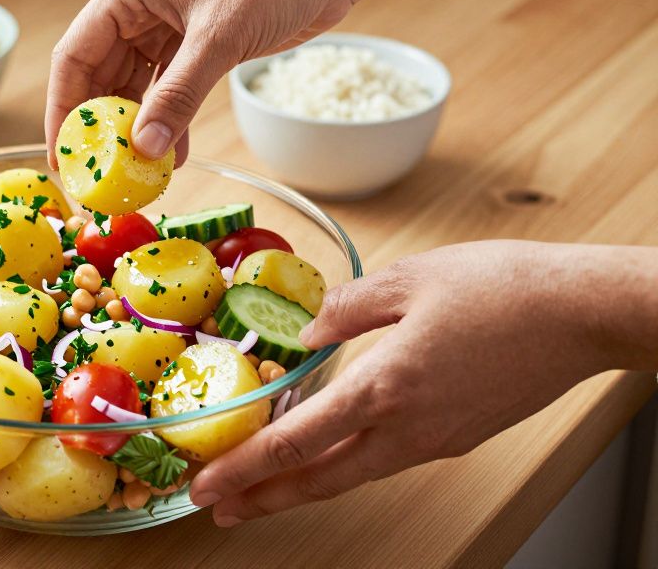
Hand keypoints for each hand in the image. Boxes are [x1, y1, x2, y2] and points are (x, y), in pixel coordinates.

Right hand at [44, 0, 354, 166]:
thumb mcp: (220, 39)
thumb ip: (178, 96)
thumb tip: (143, 148)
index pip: (75, 54)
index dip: (63, 107)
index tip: (63, 154)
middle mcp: (138, 7)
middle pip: (98, 75)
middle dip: (98, 125)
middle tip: (97, 173)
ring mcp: (165, 27)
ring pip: (133, 87)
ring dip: (135, 128)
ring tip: (134, 172)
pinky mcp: (193, 44)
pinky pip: (167, 91)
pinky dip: (166, 121)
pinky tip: (169, 155)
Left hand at [189, 240, 654, 525]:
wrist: (581, 314)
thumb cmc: (502, 288)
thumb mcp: (408, 279)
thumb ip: (345, 308)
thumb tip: (305, 333)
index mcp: (385, 387)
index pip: (295, 442)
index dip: (244, 468)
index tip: (207, 487)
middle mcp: (406, 427)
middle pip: (319, 479)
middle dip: (262, 497)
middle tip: (219, 508)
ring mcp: (435, 439)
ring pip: (353, 474)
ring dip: (302, 485)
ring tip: (263, 490)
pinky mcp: (456, 436)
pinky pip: (386, 457)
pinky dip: (344, 462)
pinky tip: (329, 449)